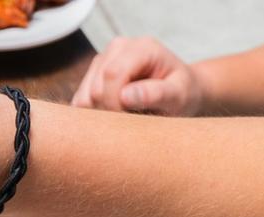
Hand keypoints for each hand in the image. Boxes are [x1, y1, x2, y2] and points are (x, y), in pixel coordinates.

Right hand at [72, 37, 205, 115]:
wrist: (181, 91)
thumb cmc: (183, 93)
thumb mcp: (180, 95)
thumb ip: (156, 94)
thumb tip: (125, 96)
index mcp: (142, 48)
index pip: (112, 74)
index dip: (115, 103)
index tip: (132, 122)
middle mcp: (118, 48)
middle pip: (95, 87)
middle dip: (110, 111)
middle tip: (133, 121)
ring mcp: (102, 59)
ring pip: (84, 96)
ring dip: (101, 114)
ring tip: (127, 116)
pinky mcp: (93, 74)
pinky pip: (80, 101)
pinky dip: (94, 114)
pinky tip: (116, 114)